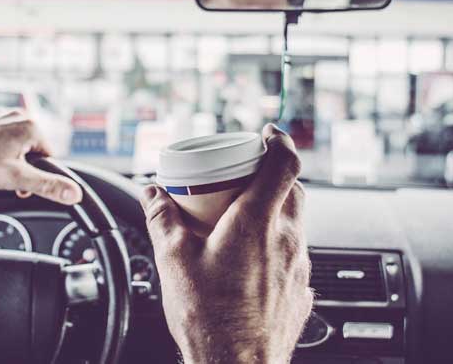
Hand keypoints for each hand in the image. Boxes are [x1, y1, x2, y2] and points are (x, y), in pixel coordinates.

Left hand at [0, 110, 80, 204]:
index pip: (48, 156)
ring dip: (6, 159)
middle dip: (21, 167)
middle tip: (3, 177)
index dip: (36, 175)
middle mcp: (17, 114)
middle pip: (31, 149)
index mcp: (31, 125)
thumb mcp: (18, 179)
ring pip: (13, 143)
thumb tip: (74, 193)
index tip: (20, 184)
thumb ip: (49, 186)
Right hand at [140, 124, 311, 363]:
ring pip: (295, 221)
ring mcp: (298, 267)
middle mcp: (286, 241)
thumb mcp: (173, 260)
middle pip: (293, 190)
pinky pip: (292, 252)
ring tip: (242, 217)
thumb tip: (152, 192)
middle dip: (272, 174)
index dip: (279, 141)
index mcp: (257, 225)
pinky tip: (249, 258)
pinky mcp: (300, 289)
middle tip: (245, 175)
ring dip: (275, 209)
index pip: (285, 164)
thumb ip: (162, 218)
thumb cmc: (209, 320)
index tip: (268, 133)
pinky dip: (276, 241)